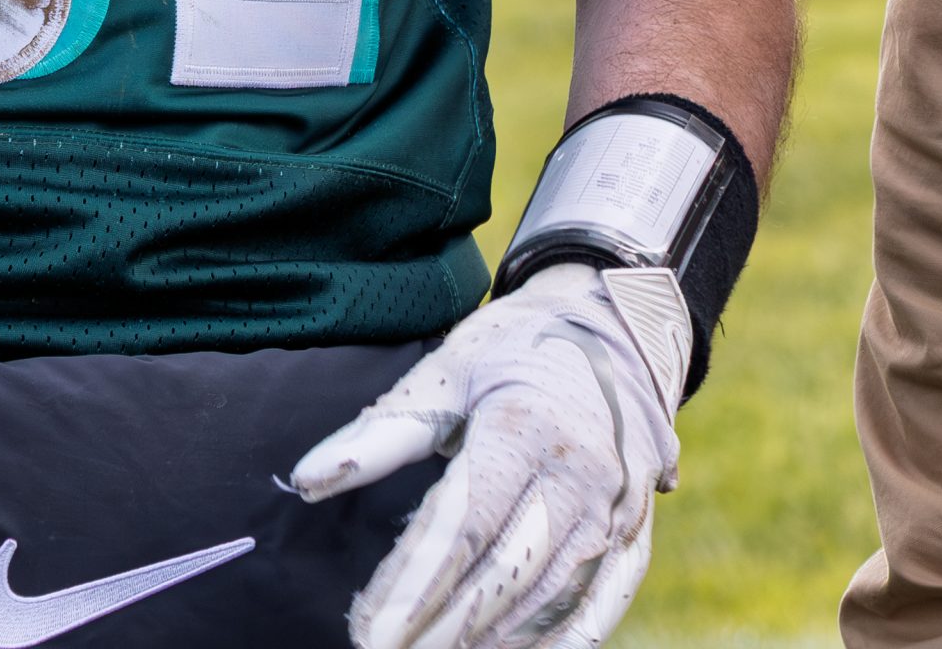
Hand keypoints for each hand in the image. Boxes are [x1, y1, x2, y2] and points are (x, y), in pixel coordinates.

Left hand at [290, 263, 691, 648]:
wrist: (613, 324)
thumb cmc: (512, 347)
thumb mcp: (445, 370)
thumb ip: (381, 432)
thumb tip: (304, 480)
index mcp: (522, 428)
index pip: (461, 526)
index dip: (413, 584)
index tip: (367, 627)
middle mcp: (577, 474)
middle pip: (504, 572)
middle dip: (442, 625)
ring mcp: (615, 507)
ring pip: (551, 595)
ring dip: (492, 638)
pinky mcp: (637, 530)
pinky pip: (602, 602)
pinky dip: (560, 641)